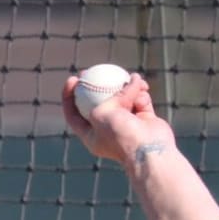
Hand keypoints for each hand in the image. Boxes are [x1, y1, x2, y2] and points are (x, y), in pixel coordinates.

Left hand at [61, 72, 176, 164]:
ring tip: (130, 77)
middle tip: (94, 69)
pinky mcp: (144, 119)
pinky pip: (140, 100)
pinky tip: (143, 85)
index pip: (74, 114)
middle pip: (98, 104)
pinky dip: (141, 92)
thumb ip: (105, 97)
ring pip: (123, 98)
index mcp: (91, 135)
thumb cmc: (119, 135)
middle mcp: (107, 130)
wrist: (149, 150)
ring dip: (127, 86)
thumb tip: (128, 82)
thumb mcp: (100, 114)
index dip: (69, 96)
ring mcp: (126, 124)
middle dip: (96, 85)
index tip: (72, 79)